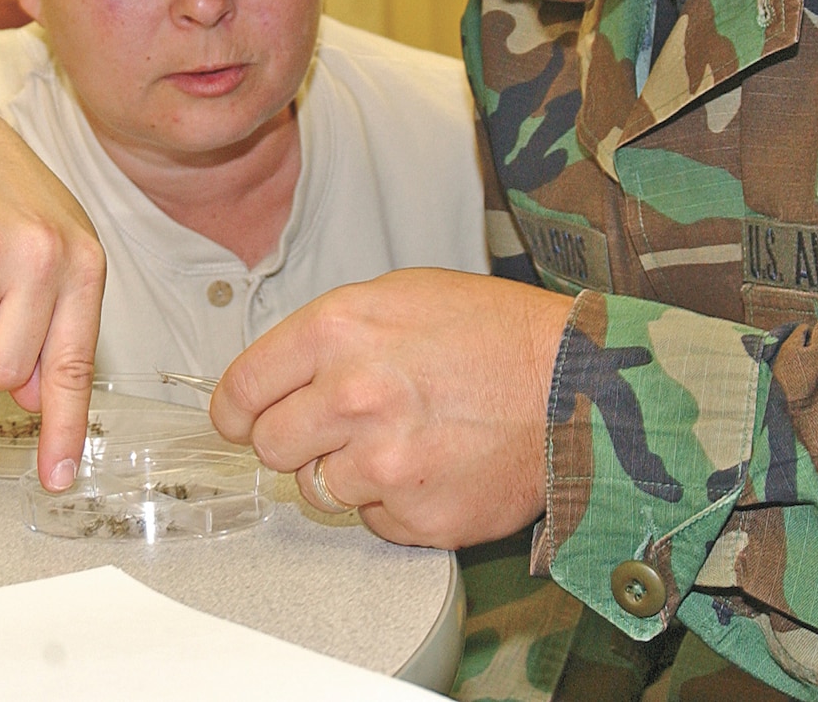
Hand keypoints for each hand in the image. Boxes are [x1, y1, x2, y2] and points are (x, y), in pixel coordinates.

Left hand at [210, 269, 575, 546]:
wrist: (579, 385)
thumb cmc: (497, 334)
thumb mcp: (404, 296)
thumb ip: (332, 335)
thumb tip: (278, 376)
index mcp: (340, 330)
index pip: (242, 388)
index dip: (238, 408)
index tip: (242, 417)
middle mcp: (352, 394)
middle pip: (269, 445)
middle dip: (293, 440)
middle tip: (333, 428)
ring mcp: (384, 461)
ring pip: (317, 489)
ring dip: (347, 473)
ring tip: (400, 441)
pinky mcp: (417, 514)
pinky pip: (373, 522)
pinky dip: (395, 503)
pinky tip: (433, 466)